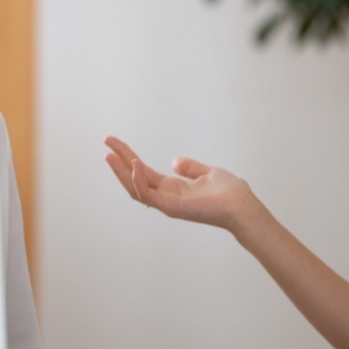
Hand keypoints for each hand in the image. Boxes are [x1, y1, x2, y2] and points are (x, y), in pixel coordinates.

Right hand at [103, 135, 262, 230]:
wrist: (242, 206)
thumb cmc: (229, 193)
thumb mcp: (207, 173)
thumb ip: (190, 168)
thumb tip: (174, 161)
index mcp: (172, 189)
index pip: (143, 171)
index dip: (128, 156)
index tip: (114, 142)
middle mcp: (166, 197)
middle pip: (134, 178)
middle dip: (119, 159)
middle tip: (106, 141)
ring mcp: (166, 203)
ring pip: (135, 188)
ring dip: (121, 171)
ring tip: (110, 154)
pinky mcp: (170, 207)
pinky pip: (148, 194)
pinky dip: (138, 179)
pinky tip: (134, 163)